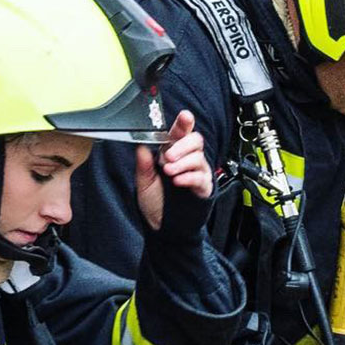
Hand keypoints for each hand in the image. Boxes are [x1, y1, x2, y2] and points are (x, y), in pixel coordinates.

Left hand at [136, 110, 212, 234]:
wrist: (163, 227)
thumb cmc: (155, 202)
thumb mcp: (144, 182)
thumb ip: (143, 165)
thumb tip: (141, 147)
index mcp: (172, 152)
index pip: (180, 133)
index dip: (184, 124)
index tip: (185, 117)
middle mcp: (187, 159)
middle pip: (195, 140)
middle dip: (182, 145)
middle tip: (167, 157)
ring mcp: (197, 172)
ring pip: (198, 157)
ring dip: (183, 162)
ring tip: (169, 172)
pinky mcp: (203, 186)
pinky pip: (201, 176)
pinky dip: (189, 176)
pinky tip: (178, 181)